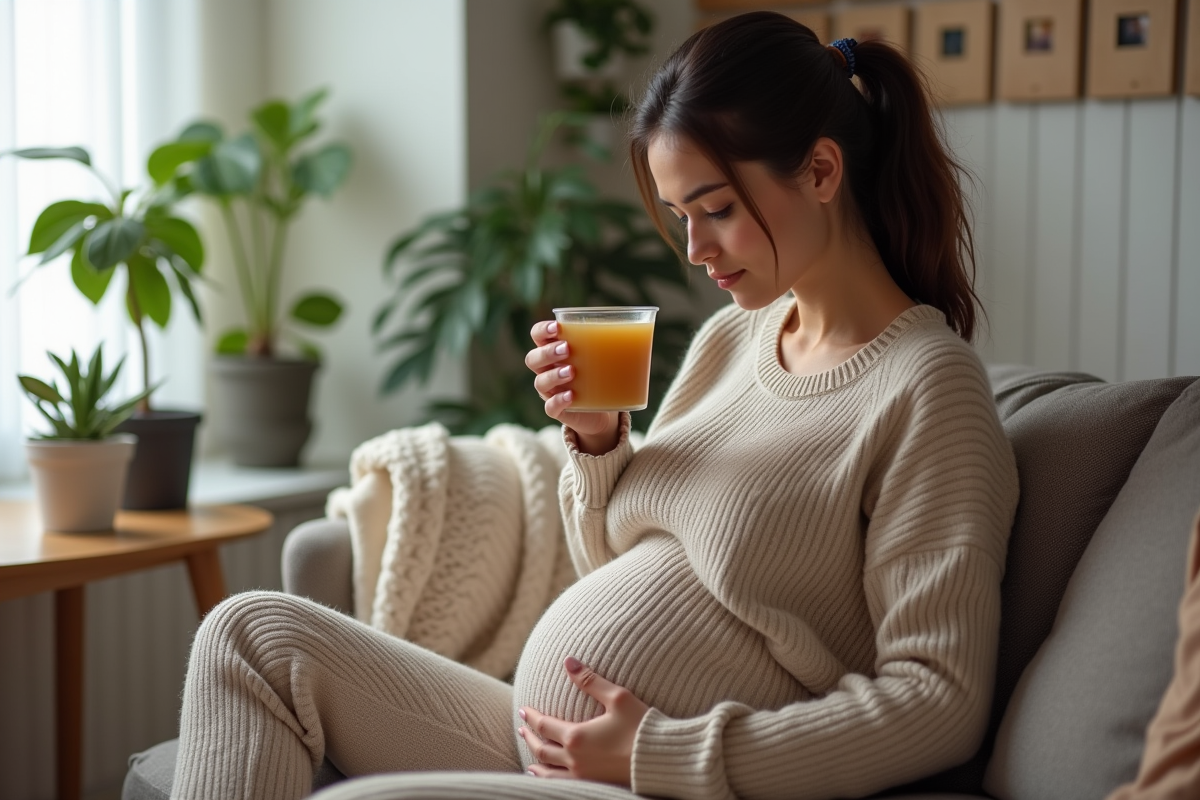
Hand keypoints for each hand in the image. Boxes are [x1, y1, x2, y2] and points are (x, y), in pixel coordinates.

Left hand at [518, 657, 649, 786]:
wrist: (660, 759)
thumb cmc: (641, 726)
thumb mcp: (618, 697)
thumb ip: (590, 680)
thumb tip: (568, 661)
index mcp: (576, 736)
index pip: (544, 725)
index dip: (531, 717)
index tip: (523, 710)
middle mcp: (574, 759)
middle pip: (541, 749)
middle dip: (530, 737)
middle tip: (522, 728)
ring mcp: (582, 776)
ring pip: (548, 771)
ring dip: (536, 762)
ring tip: (530, 759)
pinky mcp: (593, 786)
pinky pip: (561, 785)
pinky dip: (549, 780)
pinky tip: (548, 778)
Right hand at [525, 321, 619, 451]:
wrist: (602, 411)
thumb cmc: (601, 375)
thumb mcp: (606, 357)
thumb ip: (615, 342)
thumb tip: (647, 323)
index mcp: (554, 351)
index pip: (538, 336)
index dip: (543, 330)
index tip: (558, 327)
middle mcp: (546, 370)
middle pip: (533, 358)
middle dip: (548, 352)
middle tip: (568, 349)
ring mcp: (550, 392)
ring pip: (540, 382)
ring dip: (554, 375)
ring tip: (572, 372)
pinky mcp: (558, 411)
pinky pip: (550, 407)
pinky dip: (558, 401)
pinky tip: (571, 396)